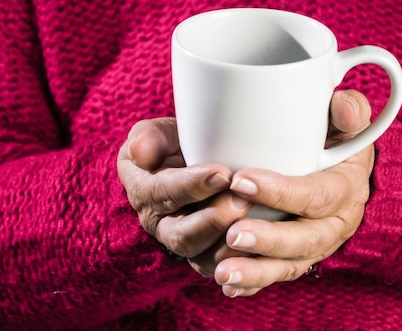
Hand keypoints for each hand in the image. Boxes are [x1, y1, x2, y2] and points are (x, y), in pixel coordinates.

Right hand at [116, 118, 251, 260]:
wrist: (206, 158)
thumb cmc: (183, 142)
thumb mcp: (163, 132)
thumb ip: (150, 137)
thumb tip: (139, 151)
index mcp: (144, 190)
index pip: (161, 193)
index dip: (191, 185)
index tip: (222, 173)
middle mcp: (159, 223)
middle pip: (182, 235)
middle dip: (214, 219)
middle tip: (242, 200)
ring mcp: (185, 243)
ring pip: (202, 258)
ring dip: (230, 244)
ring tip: (255, 221)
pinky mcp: (208, 256)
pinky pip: (222, 269)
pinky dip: (242, 264)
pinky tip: (262, 250)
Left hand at [211, 89, 374, 297]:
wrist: (335, 168)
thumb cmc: (334, 139)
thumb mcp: (345, 121)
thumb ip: (348, 110)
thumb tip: (342, 105)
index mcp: (347, 187)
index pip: (319, 195)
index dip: (283, 192)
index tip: (240, 180)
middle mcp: (336, 223)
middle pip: (307, 239)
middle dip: (269, 239)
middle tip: (232, 233)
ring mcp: (316, 245)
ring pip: (290, 265)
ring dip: (256, 271)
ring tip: (223, 272)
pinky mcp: (297, 258)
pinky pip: (277, 276)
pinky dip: (253, 283)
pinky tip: (227, 284)